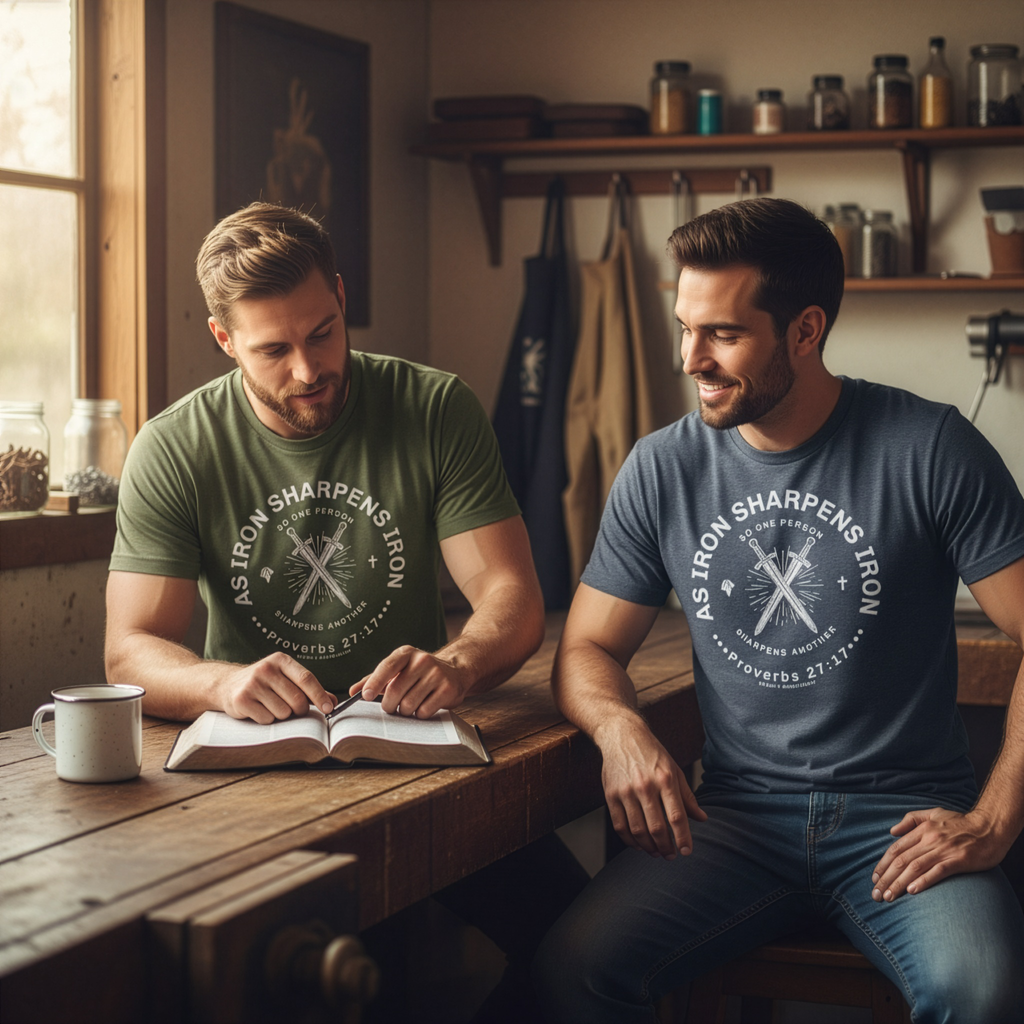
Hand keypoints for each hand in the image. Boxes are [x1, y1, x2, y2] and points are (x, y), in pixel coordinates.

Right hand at [217, 652, 335, 723]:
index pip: (306, 678)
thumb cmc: (264, 683)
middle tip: (292, 709)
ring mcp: (252, 684)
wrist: (227, 685)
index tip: (329, 708)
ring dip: (281, 715)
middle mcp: (266, 669)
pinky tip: (259, 710)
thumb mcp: (286, 679)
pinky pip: (267, 719)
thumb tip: (332, 702)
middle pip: (297, 699)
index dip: (319, 695)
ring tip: (270, 706)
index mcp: (281, 660)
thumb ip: (309, 690)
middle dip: (299, 710)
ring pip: (283, 712)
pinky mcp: (241, 699)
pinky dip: (267, 719)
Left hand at [349, 646, 471, 717]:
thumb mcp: (398, 670)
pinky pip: (424, 711)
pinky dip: (420, 714)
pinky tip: (424, 706)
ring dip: (405, 711)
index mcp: (406, 653)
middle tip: (391, 707)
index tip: (366, 696)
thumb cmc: (420, 673)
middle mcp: (422, 660)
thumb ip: (375, 679)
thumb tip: (353, 691)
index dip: (375, 682)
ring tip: (410, 704)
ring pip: (408, 704)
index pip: (387, 666)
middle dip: (389, 705)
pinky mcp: (447, 689)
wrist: (455, 671)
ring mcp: (436, 674)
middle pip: (395, 691)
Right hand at [597, 716, 706, 858]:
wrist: (621, 735)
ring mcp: (626, 791)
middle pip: (657, 827)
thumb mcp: (674, 769)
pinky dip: (630, 840)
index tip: (687, 851)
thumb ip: (687, 796)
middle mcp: (645, 786)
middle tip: (671, 856)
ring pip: (638, 830)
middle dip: (666, 847)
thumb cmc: (651, 754)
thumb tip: (702, 819)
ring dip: (648, 847)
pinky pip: (620, 826)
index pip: (677, 816)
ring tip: (656, 852)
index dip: (683, 838)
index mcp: (665, 779)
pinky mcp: (610, 795)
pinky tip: (638, 844)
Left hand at [870, 807, 1009, 901]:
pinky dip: (923, 881)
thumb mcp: (933, 813)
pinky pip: (937, 872)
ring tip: (889, 897)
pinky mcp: (958, 861)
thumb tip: (892, 831)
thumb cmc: (960, 822)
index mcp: (922, 830)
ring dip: (899, 883)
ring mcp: (943, 850)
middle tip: (876, 894)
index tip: (875, 879)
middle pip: (902, 860)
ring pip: (915, 867)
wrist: (990, 828)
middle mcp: (929, 839)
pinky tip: (912, 891)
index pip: (896, 849)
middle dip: (886, 878)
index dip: (883, 864)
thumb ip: (911, 819)